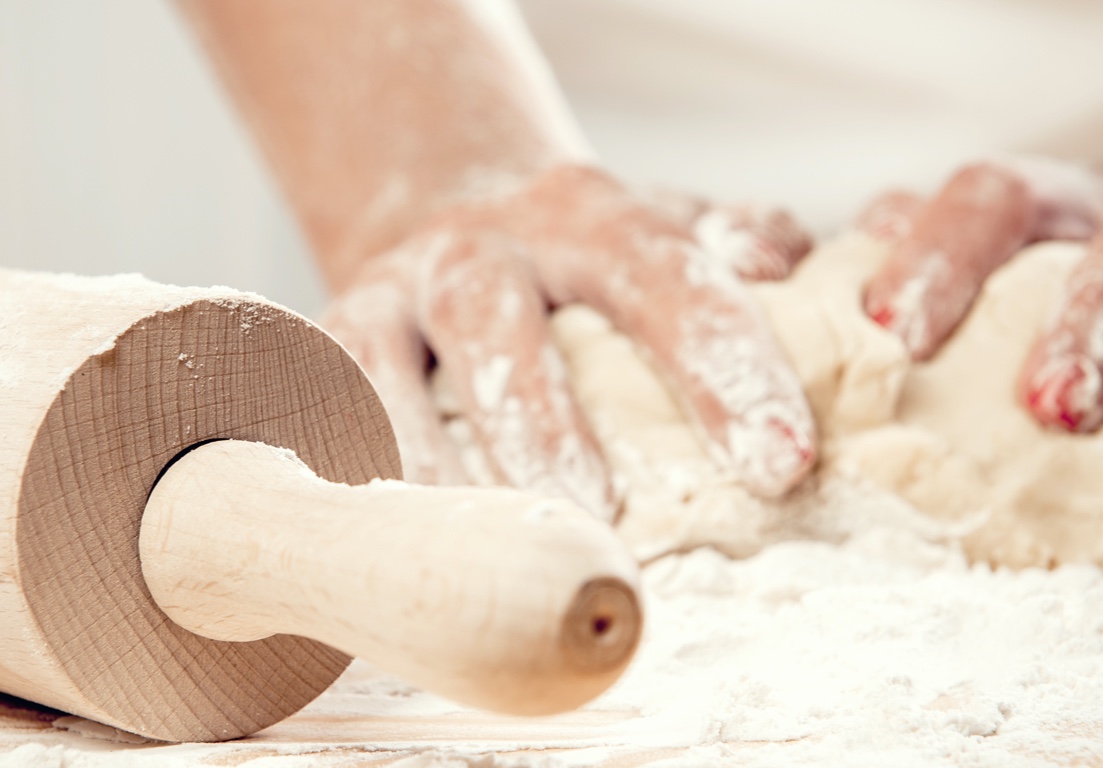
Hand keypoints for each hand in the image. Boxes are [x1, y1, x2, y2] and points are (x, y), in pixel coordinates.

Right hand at [321, 165, 817, 516]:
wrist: (445, 211)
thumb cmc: (590, 260)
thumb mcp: (674, 230)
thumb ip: (747, 242)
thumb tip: (781, 264)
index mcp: (592, 223)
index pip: (666, 283)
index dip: (723, 368)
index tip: (778, 463)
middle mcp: (480, 250)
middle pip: (498, 324)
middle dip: (544, 426)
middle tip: (599, 521)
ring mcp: (392, 295)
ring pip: (391, 374)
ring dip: (432, 466)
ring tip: (478, 560)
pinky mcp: (326, 342)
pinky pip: (321, 408)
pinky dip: (343, 476)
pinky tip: (384, 554)